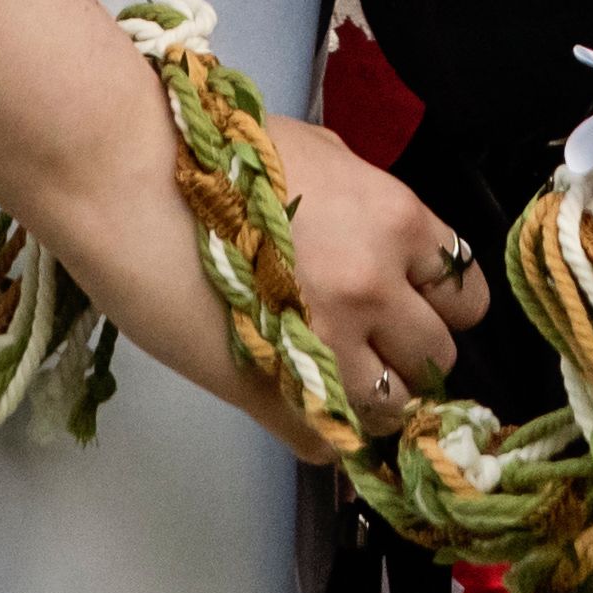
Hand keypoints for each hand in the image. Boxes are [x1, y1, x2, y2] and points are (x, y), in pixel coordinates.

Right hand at [38, 98, 492, 455]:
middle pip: (437, 359)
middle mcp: (376, 288)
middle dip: (406, 354)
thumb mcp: (317, 152)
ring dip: (367, 399)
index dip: (437, 304)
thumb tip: (385, 246)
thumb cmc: (209, 148)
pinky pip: (328, 444)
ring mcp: (328, 348)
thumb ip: (366, 205)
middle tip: (363, 340)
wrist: (127, 175)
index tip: (410, 306)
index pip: (465, 294)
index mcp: (393, 221)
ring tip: (323, 371)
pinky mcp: (275, 396)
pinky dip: (317, 428)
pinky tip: (287, 394)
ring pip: (391, 412)